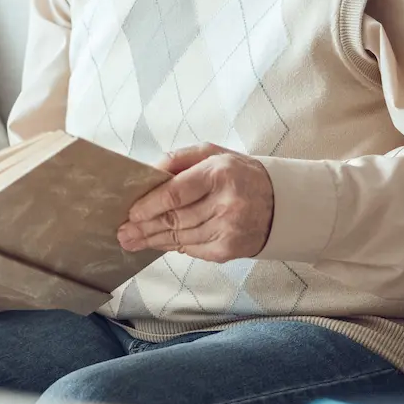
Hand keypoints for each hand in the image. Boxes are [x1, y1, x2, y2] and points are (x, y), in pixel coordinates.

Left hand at [116, 144, 274, 262]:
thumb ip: (179, 159)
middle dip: (144, 227)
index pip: (175, 193)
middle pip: (174, 219)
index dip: (150, 205)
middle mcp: (225, 203)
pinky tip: (158, 244)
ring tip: (133, 241)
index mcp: (219, 173)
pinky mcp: (229, 250)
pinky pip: (193, 249)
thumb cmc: (239, 174)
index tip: (131, 212)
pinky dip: (174, 246)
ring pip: (180, 238)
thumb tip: (149, 173)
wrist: (280, 202)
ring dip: (153, 240)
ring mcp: (228, 229)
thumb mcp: (213, 153)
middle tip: (123, 232)